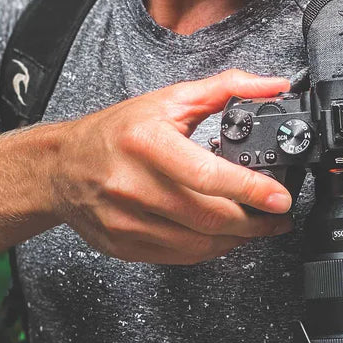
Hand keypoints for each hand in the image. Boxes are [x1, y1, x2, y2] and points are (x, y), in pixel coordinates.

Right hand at [52, 69, 293, 263]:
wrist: (61, 166)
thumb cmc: (117, 131)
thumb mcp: (170, 100)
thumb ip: (226, 89)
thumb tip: (273, 86)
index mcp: (147, 144)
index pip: (207, 175)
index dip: (251, 190)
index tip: (280, 199)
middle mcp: (133, 185)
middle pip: (209, 216)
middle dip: (255, 222)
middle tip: (278, 216)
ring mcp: (126, 221)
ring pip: (199, 243)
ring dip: (238, 238)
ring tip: (257, 226)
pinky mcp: (125, 245)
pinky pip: (181, 256)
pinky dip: (211, 249)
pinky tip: (224, 235)